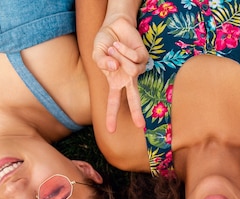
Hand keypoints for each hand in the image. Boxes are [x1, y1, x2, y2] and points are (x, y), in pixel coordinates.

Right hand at [92, 16, 148, 131]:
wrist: (114, 26)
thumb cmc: (104, 42)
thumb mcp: (96, 53)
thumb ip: (101, 62)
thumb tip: (115, 69)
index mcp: (115, 82)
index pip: (113, 102)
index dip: (111, 116)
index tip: (110, 130)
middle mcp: (127, 78)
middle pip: (134, 98)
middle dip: (137, 112)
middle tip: (140, 126)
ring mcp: (137, 68)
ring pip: (130, 70)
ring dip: (118, 57)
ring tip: (113, 48)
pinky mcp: (144, 58)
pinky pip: (134, 58)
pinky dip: (124, 50)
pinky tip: (120, 45)